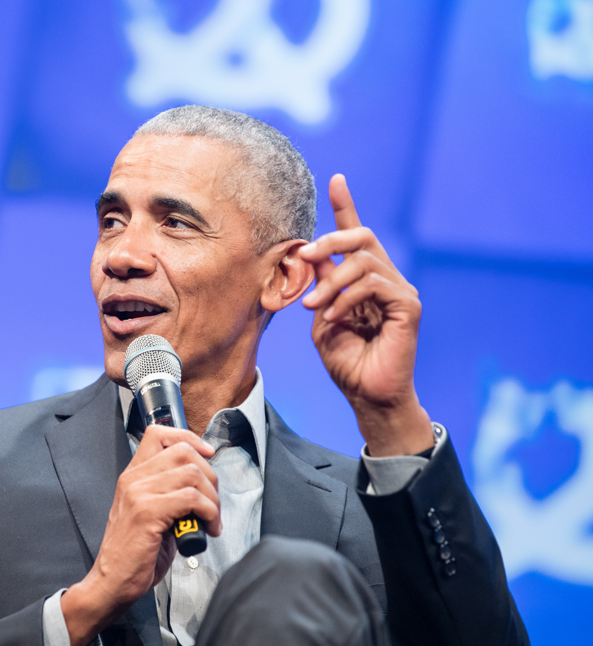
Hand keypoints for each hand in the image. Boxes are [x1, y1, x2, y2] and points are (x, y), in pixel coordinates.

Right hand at [61, 424, 219, 645]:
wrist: (112, 583)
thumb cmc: (135, 554)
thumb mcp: (152, 514)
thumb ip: (171, 493)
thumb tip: (204, 484)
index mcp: (133, 476)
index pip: (159, 434)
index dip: (189, 439)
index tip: (207, 456)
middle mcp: (133, 479)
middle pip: (183, 451)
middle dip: (210, 476)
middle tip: (213, 504)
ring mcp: (138, 494)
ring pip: (192, 473)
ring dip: (213, 498)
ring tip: (212, 520)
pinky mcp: (147, 513)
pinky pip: (191, 498)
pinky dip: (210, 512)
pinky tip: (209, 528)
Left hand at [298, 174, 433, 456]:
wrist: (367, 396)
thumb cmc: (347, 361)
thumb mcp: (322, 317)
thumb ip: (320, 286)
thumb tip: (310, 257)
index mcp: (364, 279)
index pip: (357, 235)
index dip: (346, 206)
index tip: (336, 180)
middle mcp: (386, 278)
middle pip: (362, 236)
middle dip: (330, 240)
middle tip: (304, 256)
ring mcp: (400, 291)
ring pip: (363, 261)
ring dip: (330, 282)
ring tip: (312, 307)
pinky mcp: (409, 306)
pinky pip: (374, 285)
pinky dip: (346, 298)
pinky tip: (334, 317)